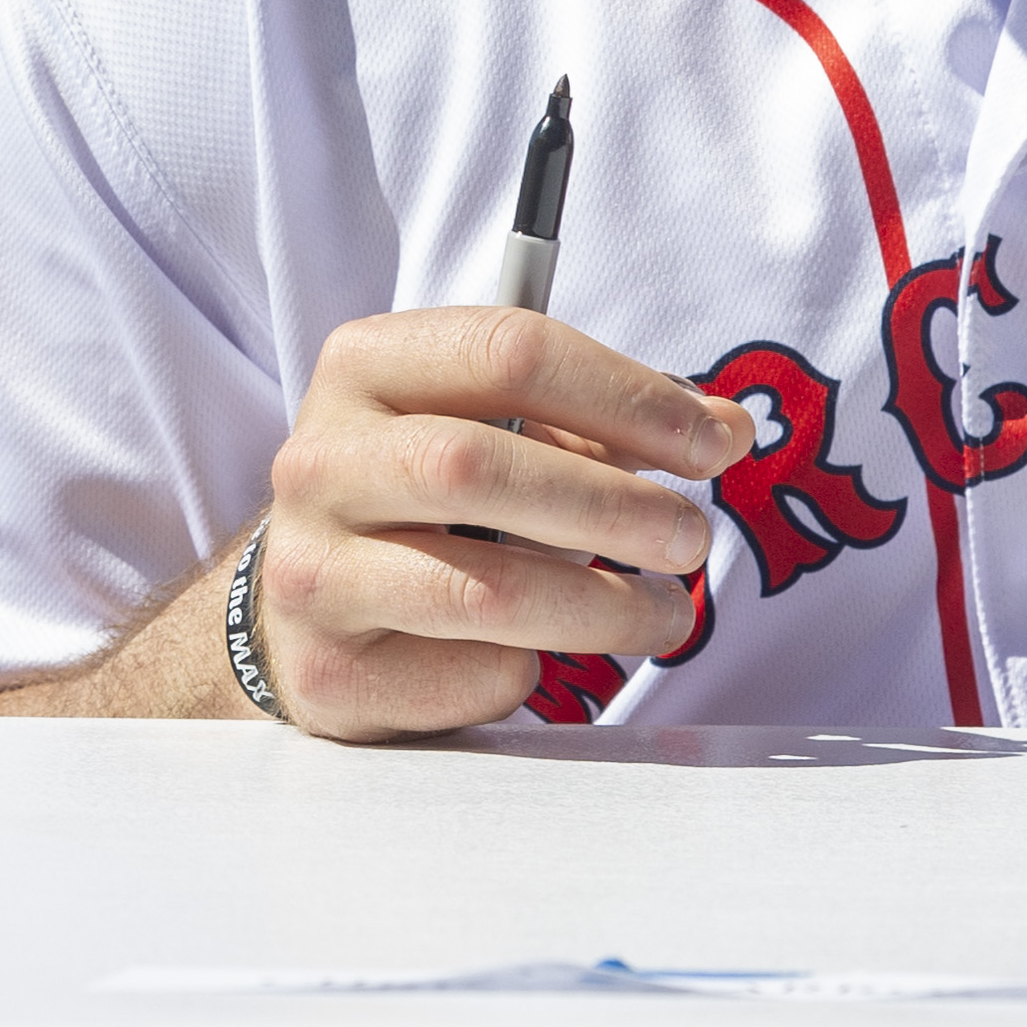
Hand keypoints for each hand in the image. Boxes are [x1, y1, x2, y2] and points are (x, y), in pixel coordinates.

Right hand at [249, 308, 753, 739]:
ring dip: (603, 608)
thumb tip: (726, 429)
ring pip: (485, 591)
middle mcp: (320, 462)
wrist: (300, 610)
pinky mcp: (329, 675)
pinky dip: (529, 669)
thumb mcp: (492, 430)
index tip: (714, 444)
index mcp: (365, 367)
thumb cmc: (420, 503)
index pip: (509, 351)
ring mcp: (311, 571)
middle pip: (480, 466)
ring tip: (662, 615)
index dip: (630, 396)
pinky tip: (537, 657)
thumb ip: (602, 424)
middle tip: (692, 540)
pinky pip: (470, 674)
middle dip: (613, 506)